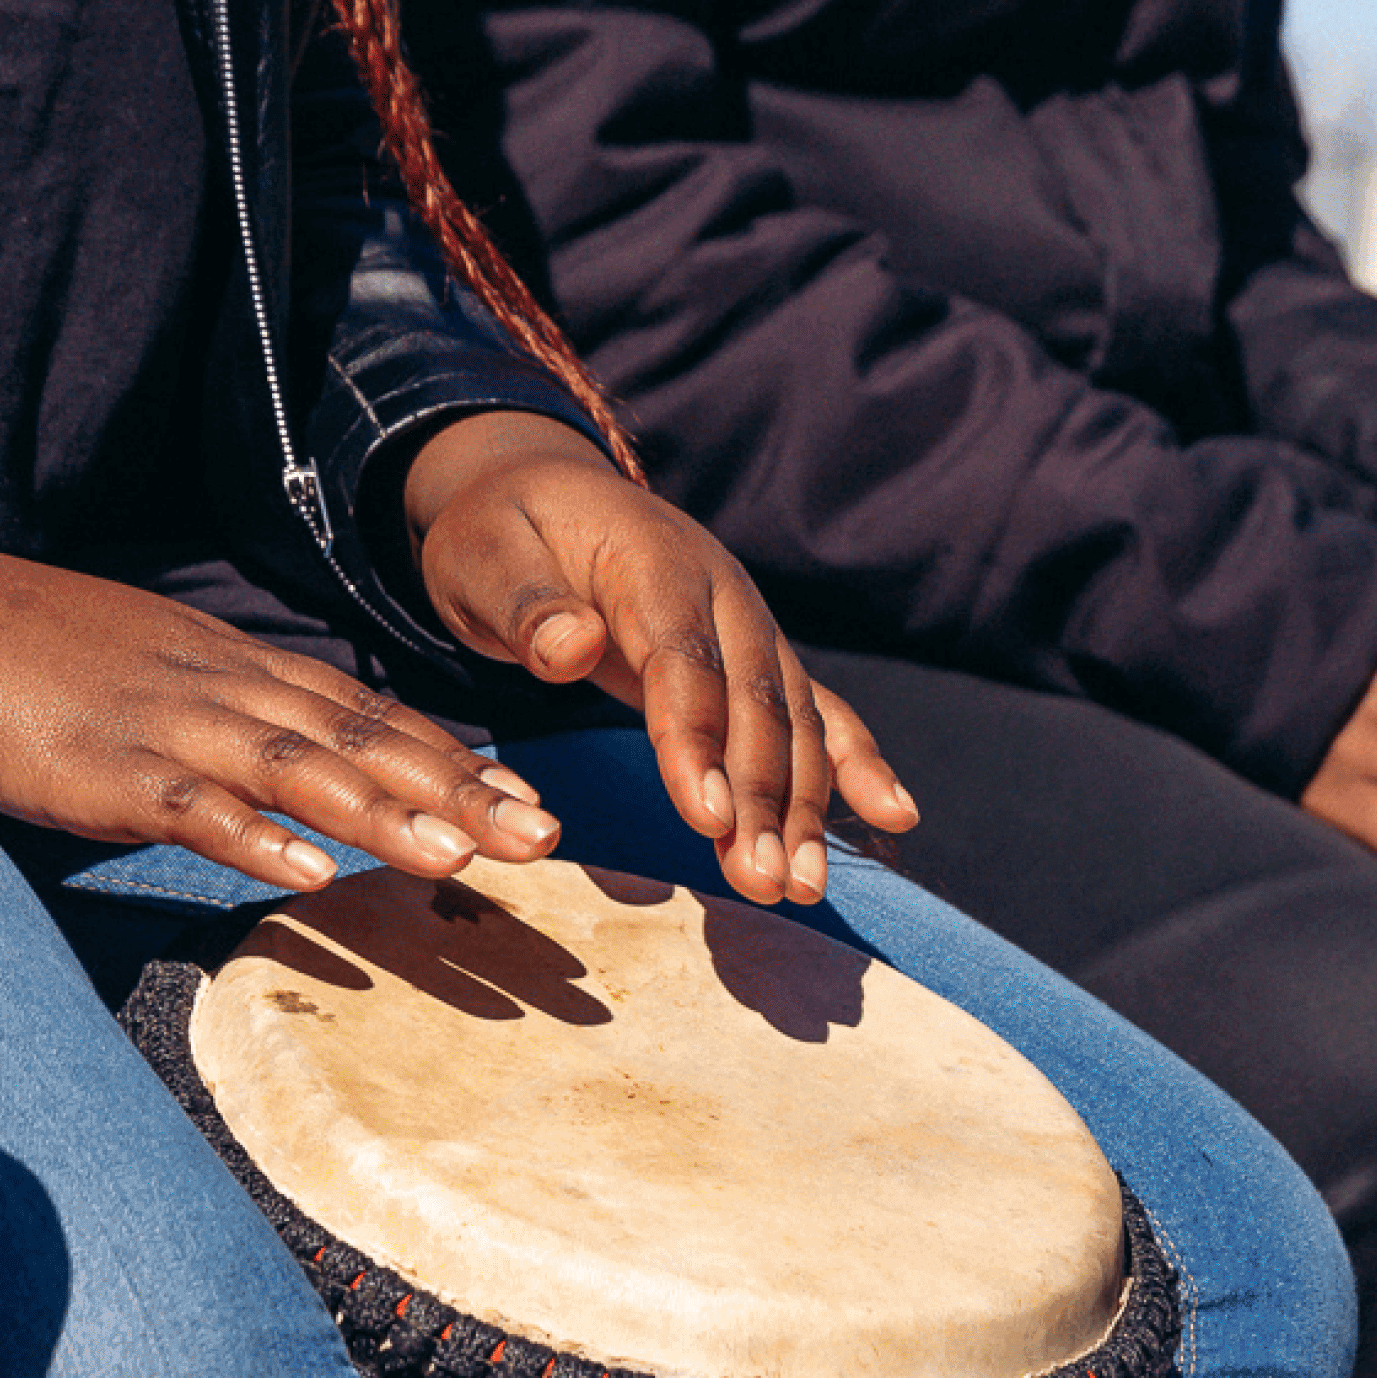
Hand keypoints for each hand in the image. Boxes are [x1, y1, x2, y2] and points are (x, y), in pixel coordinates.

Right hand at [0, 506, 567, 892]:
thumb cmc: (29, 655)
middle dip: (460, 794)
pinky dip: (250, 836)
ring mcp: (162, 727)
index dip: (459, 763)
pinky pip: (186, 806)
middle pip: (361, 742)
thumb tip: (299, 775)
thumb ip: (228, 719)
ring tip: (461, 859)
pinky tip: (307, 872)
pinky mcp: (97, 768)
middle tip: (548, 844)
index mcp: (236, 671)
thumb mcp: (154, 673)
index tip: (536, 809)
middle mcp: (219, 690)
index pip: (371, 716)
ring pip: (296, 769)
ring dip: (383, 814)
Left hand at [402, 411, 916, 905]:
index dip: (697, 740)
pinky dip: (855, 763)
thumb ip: (524, 604)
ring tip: (800, 887)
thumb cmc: (499, 533)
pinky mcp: (755, 656)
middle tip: (761, 881)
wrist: (541, 490)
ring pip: (792, 719)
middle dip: (763, 797)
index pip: (681, 661)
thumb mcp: (480, 555)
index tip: (707, 816)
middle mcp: (721, 594)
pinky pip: (816, 710)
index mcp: (652, 563)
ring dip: (803, 805)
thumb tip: (573, 646)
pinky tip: (896, 817)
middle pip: (754, 702)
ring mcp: (749, 625)